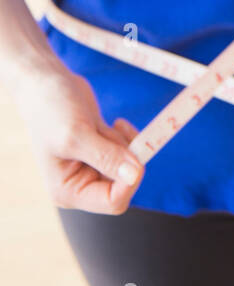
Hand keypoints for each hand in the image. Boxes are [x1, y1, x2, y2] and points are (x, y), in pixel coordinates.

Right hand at [13, 65, 143, 213]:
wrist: (46, 84)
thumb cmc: (51, 110)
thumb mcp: (77, 135)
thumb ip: (106, 157)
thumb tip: (134, 175)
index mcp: (69, 191)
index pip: (113, 201)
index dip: (130, 180)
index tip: (134, 151)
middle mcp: (82, 184)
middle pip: (125, 183)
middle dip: (126, 155)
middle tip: (113, 129)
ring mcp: (94, 168)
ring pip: (130, 165)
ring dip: (124, 142)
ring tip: (103, 125)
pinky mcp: (103, 151)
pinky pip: (129, 152)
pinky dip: (126, 137)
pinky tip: (112, 123)